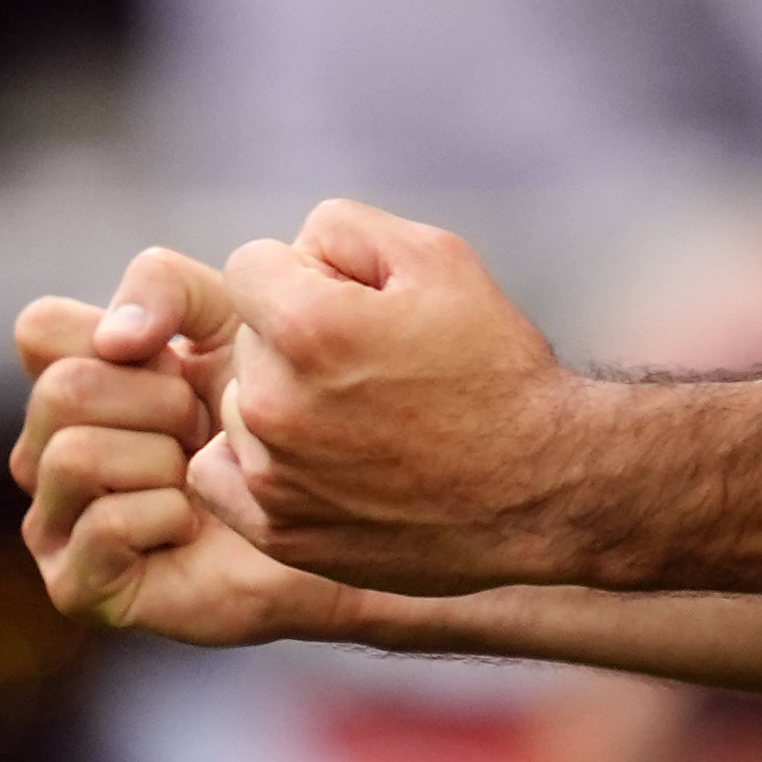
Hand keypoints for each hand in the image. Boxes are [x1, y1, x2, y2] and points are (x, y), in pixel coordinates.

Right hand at [12, 247, 349, 648]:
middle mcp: (46, 449)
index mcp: (66, 381)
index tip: (179, 364)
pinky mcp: (77, 586)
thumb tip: (116, 339)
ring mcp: (54, 521)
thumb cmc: (272, 412)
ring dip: (164, 460)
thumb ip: (165, 287)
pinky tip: (193, 527)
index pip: (40, 328)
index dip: (120, 337)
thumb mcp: (228, 318)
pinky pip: (105, 525)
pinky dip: (169, 516)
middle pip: (62, 389)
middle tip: (204, 429)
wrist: (330, 509)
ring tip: (198, 476)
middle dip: (160, 402)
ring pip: (75, 455)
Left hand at [192, 199, 604, 594]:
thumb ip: (343, 228)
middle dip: (294, 338)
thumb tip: (294, 250)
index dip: (306, 274)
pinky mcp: (279, 533)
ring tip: (361, 418)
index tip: (356, 304)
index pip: (248, 265)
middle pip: (247, 337)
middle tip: (372, 366)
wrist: (540, 489)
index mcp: (308, 328)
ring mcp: (273, 477)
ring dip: (281, 401)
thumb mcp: (439, 257)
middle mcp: (276, 405)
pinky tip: (316, 457)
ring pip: (240, 404)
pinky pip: (221, 475)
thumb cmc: (496, 370)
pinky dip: (257, 462)